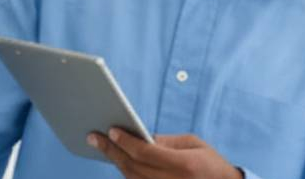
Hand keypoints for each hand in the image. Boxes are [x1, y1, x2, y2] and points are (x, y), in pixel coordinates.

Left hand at [88, 128, 244, 178]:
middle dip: (111, 150)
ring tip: (101, 146)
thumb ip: (166, 141)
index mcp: (183, 166)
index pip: (145, 153)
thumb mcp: (194, 144)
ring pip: (131, 178)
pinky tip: (117, 160)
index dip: (126, 141)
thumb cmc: (211, 164)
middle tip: (93, 137)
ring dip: (115, 161)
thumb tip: (140, 136)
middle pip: (132, 167)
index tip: (111, 130)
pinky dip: (125, 172)